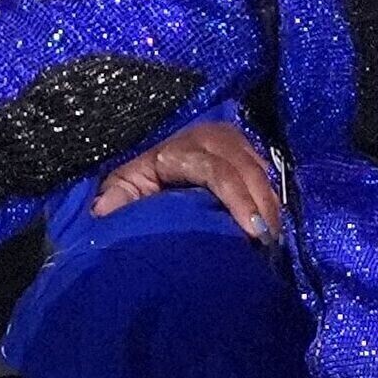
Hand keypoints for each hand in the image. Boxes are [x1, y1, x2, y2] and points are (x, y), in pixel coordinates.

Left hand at [91, 120, 278, 241]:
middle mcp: (205, 138)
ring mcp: (226, 140)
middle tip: (269, 239)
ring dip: (268, 200)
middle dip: (261, 203)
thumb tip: (104, 211)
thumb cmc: (134, 182)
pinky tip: (270, 219)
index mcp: (176, 150)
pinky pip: (262, 168)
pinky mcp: (240, 146)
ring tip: (273, 233)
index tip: (251, 231)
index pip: (217, 170)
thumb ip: (115, 198)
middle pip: (245, 167)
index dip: (238, 199)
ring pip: (258, 167)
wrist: (146, 164)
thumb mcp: (120, 187)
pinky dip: (268, 193)